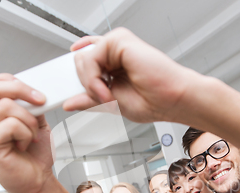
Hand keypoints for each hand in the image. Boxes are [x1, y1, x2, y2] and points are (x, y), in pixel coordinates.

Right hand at [0, 74, 54, 192]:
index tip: (36, 93)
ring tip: (32, 135)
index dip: (12, 81)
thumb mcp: (36, 122)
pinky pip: (10, 125)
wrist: (37, 180)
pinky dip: (26, 133)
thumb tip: (35, 90)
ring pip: (6, 106)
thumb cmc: (34, 154)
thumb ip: (31, 105)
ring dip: (29, 120)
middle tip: (41, 101)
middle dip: (21, 90)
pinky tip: (25, 145)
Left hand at [64, 28, 200, 123]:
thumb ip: (89, 99)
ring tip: (107, 95)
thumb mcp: (112, 104)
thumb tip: (68, 103)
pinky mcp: (119, 41)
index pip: (84, 62)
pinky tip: (107, 88)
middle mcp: (115, 51)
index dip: (74, 75)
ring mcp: (117, 44)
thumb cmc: (154, 101)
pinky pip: (90, 57)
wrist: (174, 99)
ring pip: (82, 60)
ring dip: (90, 84)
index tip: (65, 92)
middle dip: (85, 85)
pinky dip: (93, 78)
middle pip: (79, 61)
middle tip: (102, 98)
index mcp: (114, 64)